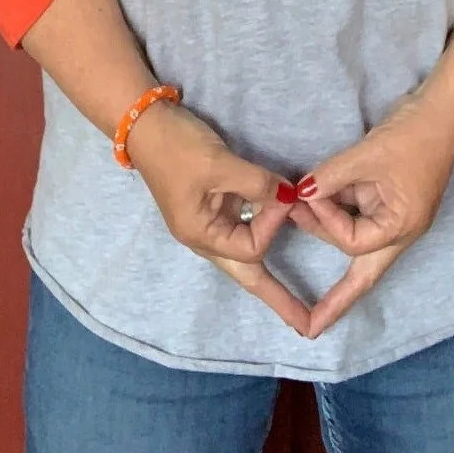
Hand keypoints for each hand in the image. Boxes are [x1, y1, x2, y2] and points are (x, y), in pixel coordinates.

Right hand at [127, 101, 308, 334]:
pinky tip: (275, 240)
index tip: (286, 195)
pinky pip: (244, 228)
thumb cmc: (178, 148)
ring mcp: (209, 223)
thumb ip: (258, 184)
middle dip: (278, 299)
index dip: (274, 224)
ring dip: (271, 276)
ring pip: (247, 255)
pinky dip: (263, 230)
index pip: (252, 247)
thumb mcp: (219, 164)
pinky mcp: (214, 205)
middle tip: (307, 327)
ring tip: (295, 304)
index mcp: (201, 235)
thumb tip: (290, 198)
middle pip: (247, 276)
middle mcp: (205, 237)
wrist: (146, 125)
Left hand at [288, 94, 453, 337]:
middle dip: (332, 280)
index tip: (309, 196)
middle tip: (300, 284)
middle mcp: (400, 230)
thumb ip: (330, 177)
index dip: (326, 222)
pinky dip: (336, 206)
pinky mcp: (388, 198)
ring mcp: (395, 214)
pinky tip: (316, 197)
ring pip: (355, 236)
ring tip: (298, 206)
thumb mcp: (367, 155)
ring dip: (327, 224)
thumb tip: (299, 194)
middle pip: (362, 271)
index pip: (353, 244)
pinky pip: (358, 212)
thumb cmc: (412, 136)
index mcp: (401, 227)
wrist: (442, 111)